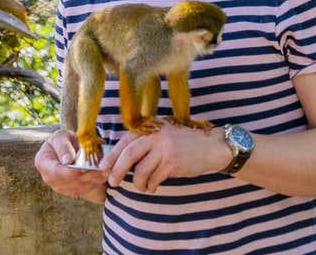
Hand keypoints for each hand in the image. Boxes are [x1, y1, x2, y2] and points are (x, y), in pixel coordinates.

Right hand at [34, 129, 108, 201]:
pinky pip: (82, 191)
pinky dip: (93, 185)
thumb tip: (67, 160)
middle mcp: (48, 178)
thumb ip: (63, 146)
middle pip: (68, 183)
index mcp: (42, 162)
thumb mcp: (62, 136)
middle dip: (86, 177)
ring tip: (104, 173)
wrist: (70, 148)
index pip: (56, 172)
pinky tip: (101, 177)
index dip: (71, 173)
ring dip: (92, 182)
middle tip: (102, 171)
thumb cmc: (64, 140)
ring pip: (77, 189)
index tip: (84, 169)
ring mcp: (58, 186)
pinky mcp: (69, 190)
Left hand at [99, 120, 230, 193]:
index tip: (103, 167)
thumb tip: (120, 159)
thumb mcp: (164, 135)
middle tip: (113, 182)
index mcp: (151, 127)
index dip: (112, 154)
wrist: (212, 147)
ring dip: (138, 183)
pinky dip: (151, 186)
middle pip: (129, 154)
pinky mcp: (173, 162)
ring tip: (142, 188)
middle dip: (118, 170)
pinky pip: (154, 178)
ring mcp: (165, 148)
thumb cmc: (185, 144)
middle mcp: (157, 135)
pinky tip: (153, 187)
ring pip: (141, 170)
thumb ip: (146, 142)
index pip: (126, 140)